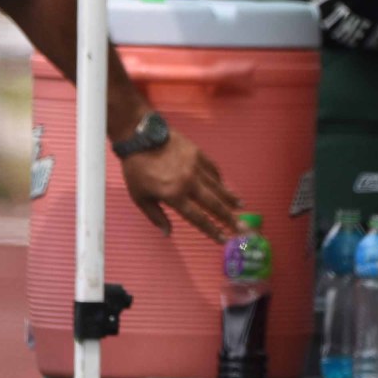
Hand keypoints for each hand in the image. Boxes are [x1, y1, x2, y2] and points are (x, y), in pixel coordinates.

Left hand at [118, 126, 239, 242]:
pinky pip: (214, 170)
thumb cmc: (136, 170)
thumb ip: (156, 216)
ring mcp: (196, 167)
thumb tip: (167, 233)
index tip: (223, 239)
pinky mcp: (198, 154)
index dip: (212, 230)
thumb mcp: (139, 197)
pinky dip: (221, 180)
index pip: (198, 218)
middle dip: (229, 218)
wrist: (140, 137)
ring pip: (218, 187)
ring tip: (241, 207)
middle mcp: (189, 183)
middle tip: (241, 227)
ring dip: (230, 198)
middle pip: (214, 204)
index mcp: (174, 195)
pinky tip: (225, 186)